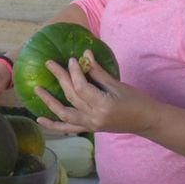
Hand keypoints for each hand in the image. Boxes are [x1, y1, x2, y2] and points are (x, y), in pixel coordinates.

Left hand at [32, 51, 156, 136]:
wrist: (146, 121)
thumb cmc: (136, 100)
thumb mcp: (117, 85)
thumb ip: (98, 71)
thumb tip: (85, 54)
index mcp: (103, 105)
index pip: (82, 87)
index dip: (74, 72)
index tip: (72, 59)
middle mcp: (94, 118)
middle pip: (71, 97)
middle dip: (60, 78)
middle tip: (49, 64)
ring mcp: (91, 125)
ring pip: (65, 114)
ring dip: (49, 102)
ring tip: (37, 89)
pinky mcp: (89, 129)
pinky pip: (68, 128)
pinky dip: (53, 125)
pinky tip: (40, 119)